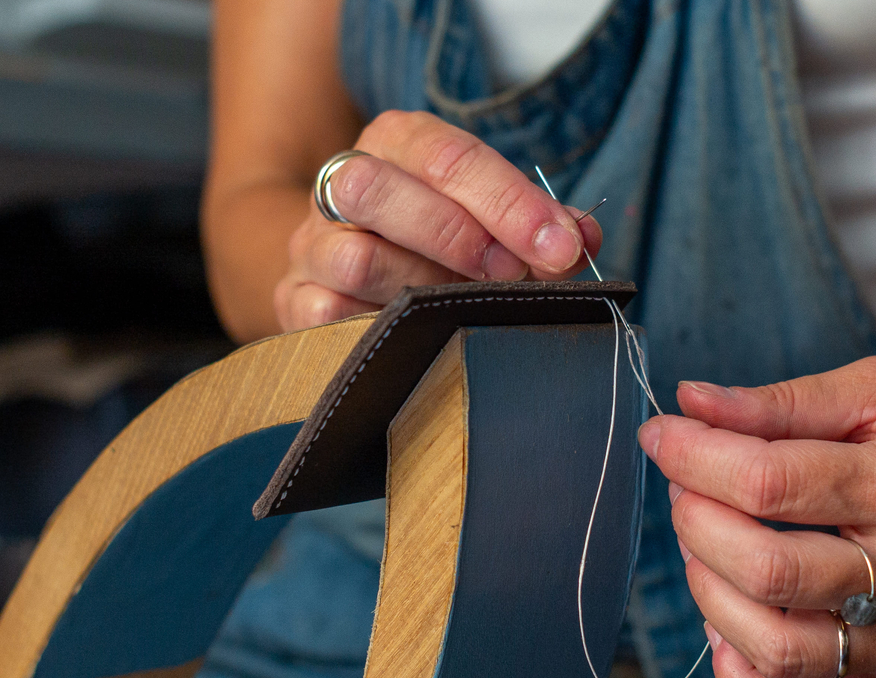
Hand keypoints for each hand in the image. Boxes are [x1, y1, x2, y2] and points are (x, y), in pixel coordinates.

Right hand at [274, 110, 601, 330]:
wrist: (345, 274)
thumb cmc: (437, 242)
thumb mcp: (490, 219)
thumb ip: (536, 225)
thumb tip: (582, 238)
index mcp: (396, 143)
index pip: (447, 156)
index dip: (510, 202)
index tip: (561, 247)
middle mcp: (341, 182)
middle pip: (378, 189)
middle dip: (457, 236)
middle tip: (512, 276)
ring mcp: (311, 244)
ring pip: (354, 257)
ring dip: (421, 288)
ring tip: (463, 310)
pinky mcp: (293, 301)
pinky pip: (329, 317)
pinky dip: (379, 328)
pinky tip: (415, 336)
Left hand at [637, 356, 875, 677]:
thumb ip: (782, 401)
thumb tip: (690, 403)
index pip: (770, 482)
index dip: (694, 457)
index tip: (661, 436)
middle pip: (766, 569)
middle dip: (694, 521)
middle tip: (687, 488)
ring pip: (776, 646)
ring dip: (708, 593)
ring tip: (706, 548)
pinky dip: (741, 675)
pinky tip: (728, 623)